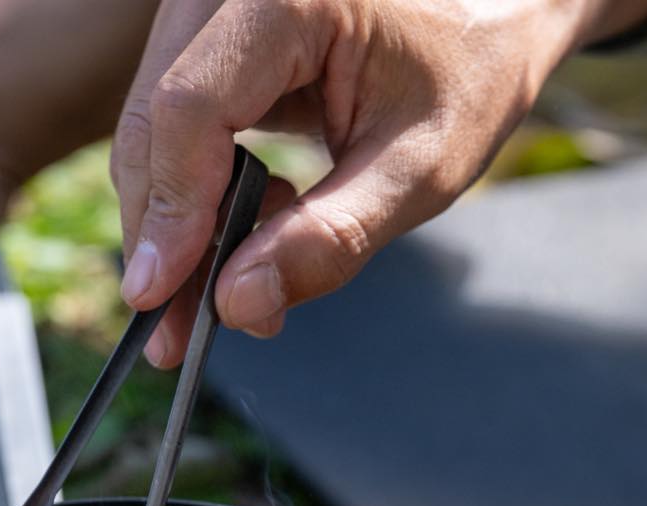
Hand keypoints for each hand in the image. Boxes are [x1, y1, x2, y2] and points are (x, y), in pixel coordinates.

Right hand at [114, 0, 646, 366]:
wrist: (492, 8)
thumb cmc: (472, 67)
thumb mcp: (421, 167)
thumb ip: (331, 239)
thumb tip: (237, 304)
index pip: (189, 110)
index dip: (170, 211)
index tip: (159, 295)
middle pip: (153, 119)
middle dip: (165, 233)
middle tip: (177, 332)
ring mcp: (214, 5)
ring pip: (153, 124)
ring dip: (178, 218)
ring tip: (232, 286)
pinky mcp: (213, 30)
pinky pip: (177, 116)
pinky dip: (197, 185)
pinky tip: (250, 226)